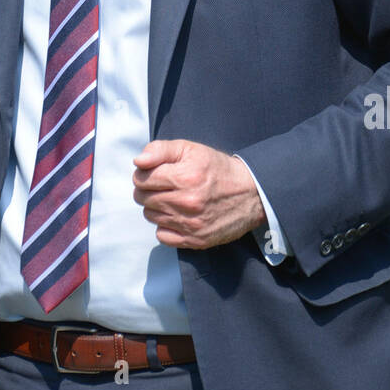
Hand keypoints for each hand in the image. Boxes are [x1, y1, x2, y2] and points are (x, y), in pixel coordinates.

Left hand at [132, 139, 266, 249]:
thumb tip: (138, 161)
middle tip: (162, 185)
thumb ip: (160, 150)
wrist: (251, 193)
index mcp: (185, 176)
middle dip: (147, 189)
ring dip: (156, 206)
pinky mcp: (196, 240)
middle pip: (143, 198)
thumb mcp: (191, 149)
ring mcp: (191, 224)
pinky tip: (176, 215)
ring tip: (172, 198)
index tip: (154, 173)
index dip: (143, 173)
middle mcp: (187, 202)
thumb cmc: (217, 169)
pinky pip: (162, 236)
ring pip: (151, 216)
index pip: (141, 179)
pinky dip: (165, 226)